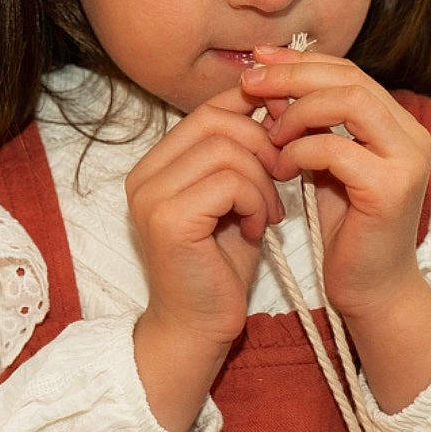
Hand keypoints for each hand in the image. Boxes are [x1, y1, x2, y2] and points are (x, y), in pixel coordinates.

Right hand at [125, 83, 285, 350]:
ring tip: (267, 213)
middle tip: (281, 181)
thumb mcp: (234, 198)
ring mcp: (151, 195)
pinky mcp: (168, 219)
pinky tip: (255, 229)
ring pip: (227, 150)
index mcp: (156, 164)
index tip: (287, 135)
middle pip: (217, 120)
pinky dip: (255, 202)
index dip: (253, 112)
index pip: (208, 108)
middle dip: (263, 145)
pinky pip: (229, 182)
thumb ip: (242, 155)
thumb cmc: (221, 267)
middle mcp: (143, 174)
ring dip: (262, 180)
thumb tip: (275, 103)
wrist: (200, 328)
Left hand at [239, 45, 430, 322]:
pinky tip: (280, 168)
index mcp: (397, 125)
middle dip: (293, 75)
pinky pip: (336, 148)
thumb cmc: (346, 232)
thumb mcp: (323, 166)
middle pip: (350, 78)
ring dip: (297, 111)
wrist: (371, 291)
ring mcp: (406, 161)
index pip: (349, 72)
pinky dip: (300, 150)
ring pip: (349, 101)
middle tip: (250, 83)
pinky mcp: (389, 189)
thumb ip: (308, 127)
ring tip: (268, 134)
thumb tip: (269, 88)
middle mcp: (412, 135)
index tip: (259, 61)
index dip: (302, 62)